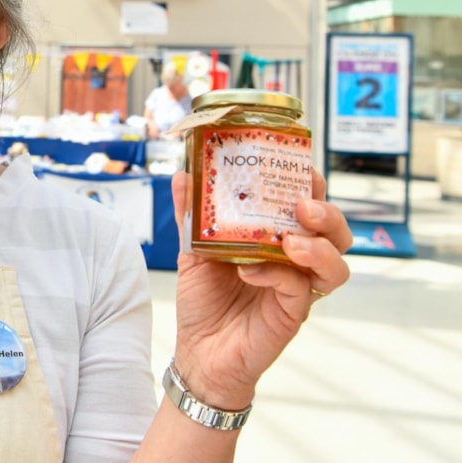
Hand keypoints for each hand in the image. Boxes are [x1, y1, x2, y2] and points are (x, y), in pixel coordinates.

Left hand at [168, 167, 351, 408]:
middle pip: (337, 232)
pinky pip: (301, 289)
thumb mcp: (192, 250)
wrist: (199, 352)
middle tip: (303, 204)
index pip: (310, 207)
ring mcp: (299, 289)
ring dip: (319, 246)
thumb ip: (190, 214)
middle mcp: (297, 262)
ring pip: (337, 263)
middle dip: (327, 212)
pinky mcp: (292, 314)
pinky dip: (278, 274)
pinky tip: (251, 271)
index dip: (311, 186)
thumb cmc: (204, 300)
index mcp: (279, 239)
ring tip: (292, 240)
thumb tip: (182, 174)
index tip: (300, 167)